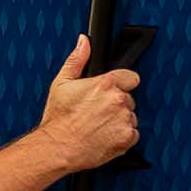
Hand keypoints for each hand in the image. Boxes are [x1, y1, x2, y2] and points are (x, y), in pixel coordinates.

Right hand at [37, 34, 139, 175]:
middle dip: (116, 104)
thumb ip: (77, 59)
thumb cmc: (58, 120)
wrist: (58, 147)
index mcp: (105, 84)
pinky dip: (122, 136)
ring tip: (99, 126)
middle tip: (98, 112)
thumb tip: (84, 42)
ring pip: (130, 117)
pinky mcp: (126, 138)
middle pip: (128, 98)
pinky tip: (105, 136)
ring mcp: (123, 120)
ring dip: (119, 120)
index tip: (112, 91)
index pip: (130, 77)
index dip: (121, 83)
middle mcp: (117, 101)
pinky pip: (132, 134)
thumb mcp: (61, 83)